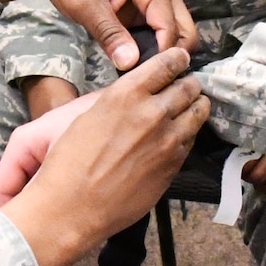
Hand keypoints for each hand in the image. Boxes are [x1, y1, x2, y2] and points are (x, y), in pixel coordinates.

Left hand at [0, 0, 197, 70]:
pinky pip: (161, 35)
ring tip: (135, 72)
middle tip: (142, 77)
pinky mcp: (148, 8)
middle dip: (169, 57)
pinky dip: (152, 50)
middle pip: (186, 33)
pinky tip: (130, 61)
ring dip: (161, 55)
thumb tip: (131, 64)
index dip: (161, 57)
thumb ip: (109, 34)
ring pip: (177, 36)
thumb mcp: (84, 4)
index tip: (141, 78)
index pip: (172, 29)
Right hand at [0, 52, 207, 265]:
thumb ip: (118, 100)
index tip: (179, 58)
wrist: (72, 207)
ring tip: (193, 106)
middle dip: (189, 83)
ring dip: (196, 106)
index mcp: (126, 94)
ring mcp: (167, 141)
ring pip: (198, 112)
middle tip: (187, 85)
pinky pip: (191, 141)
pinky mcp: (174, 166)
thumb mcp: (85, 115)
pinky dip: (189, 134)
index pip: (167, 64)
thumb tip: (138, 94)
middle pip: (188, 87)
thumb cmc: (67, 163)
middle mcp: (152, 113)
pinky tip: (180, 136)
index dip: (176, 59)